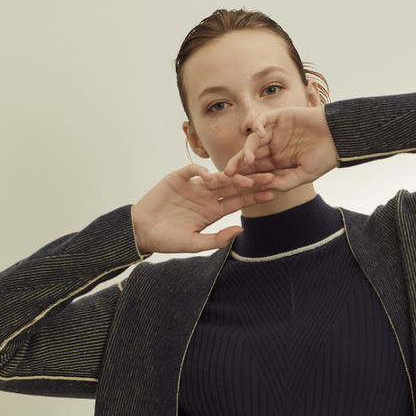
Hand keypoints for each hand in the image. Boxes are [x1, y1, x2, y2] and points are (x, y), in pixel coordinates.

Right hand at [131, 163, 277, 253]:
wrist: (142, 231)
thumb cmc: (168, 240)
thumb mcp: (194, 244)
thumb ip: (218, 238)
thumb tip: (241, 229)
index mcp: (213, 211)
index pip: (239, 201)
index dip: (255, 196)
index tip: (272, 193)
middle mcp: (206, 196)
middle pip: (233, 186)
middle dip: (251, 181)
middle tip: (271, 176)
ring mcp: (193, 186)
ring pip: (216, 177)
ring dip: (231, 175)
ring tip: (246, 175)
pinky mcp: (176, 179)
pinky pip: (191, 171)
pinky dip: (198, 170)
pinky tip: (206, 175)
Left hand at [224, 105, 338, 190]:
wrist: (341, 137)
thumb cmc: (325, 158)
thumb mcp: (304, 175)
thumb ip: (284, 182)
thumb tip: (263, 188)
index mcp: (279, 161)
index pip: (257, 169)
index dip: (247, 175)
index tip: (238, 184)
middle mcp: (275, 146)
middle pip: (251, 155)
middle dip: (239, 164)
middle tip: (228, 173)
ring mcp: (276, 131)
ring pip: (254, 140)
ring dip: (247, 149)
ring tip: (247, 160)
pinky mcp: (280, 116)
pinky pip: (263, 120)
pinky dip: (258, 126)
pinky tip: (260, 136)